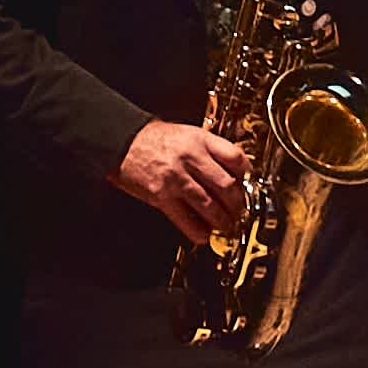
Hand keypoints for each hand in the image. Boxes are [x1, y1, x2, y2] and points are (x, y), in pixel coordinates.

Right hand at [113, 116, 258, 239]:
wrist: (122, 141)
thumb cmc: (153, 138)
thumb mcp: (187, 133)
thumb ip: (209, 149)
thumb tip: (231, 167)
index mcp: (200, 140)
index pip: (235, 158)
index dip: (245, 174)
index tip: (246, 183)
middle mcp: (190, 159)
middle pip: (226, 186)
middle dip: (237, 204)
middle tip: (239, 210)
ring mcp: (175, 179)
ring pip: (210, 206)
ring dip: (222, 220)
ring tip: (226, 225)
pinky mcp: (161, 196)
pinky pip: (186, 220)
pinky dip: (198, 231)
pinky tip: (204, 234)